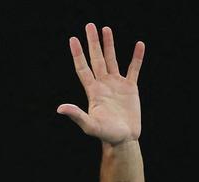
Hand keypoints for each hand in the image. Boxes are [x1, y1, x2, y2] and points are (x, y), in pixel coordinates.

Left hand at [57, 23, 144, 144]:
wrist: (123, 139)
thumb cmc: (106, 134)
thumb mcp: (90, 125)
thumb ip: (76, 115)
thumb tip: (60, 108)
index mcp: (93, 91)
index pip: (83, 68)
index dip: (78, 54)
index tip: (73, 39)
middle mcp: (103, 84)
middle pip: (96, 59)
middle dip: (93, 42)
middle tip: (89, 26)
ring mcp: (117, 85)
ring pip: (112, 60)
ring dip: (109, 45)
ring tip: (106, 29)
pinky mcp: (130, 88)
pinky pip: (133, 69)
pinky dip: (136, 58)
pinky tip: (139, 45)